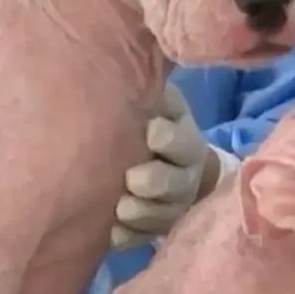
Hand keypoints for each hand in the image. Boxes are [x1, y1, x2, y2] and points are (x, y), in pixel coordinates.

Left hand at [111, 82, 220, 249]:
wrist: (154, 162)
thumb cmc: (146, 123)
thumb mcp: (155, 102)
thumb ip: (149, 89)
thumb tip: (129, 54)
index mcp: (186, 142)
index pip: (186, 143)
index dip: (170, 140)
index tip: (151, 131)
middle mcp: (184, 178)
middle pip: (177, 185)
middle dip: (156, 182)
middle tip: (132, 179)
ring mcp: (169, 208)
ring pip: (162, 218)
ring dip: (141, 214)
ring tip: (120, 208)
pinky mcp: (149, 231)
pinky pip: (140, 239)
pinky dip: (125, 236)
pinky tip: (109, 231)